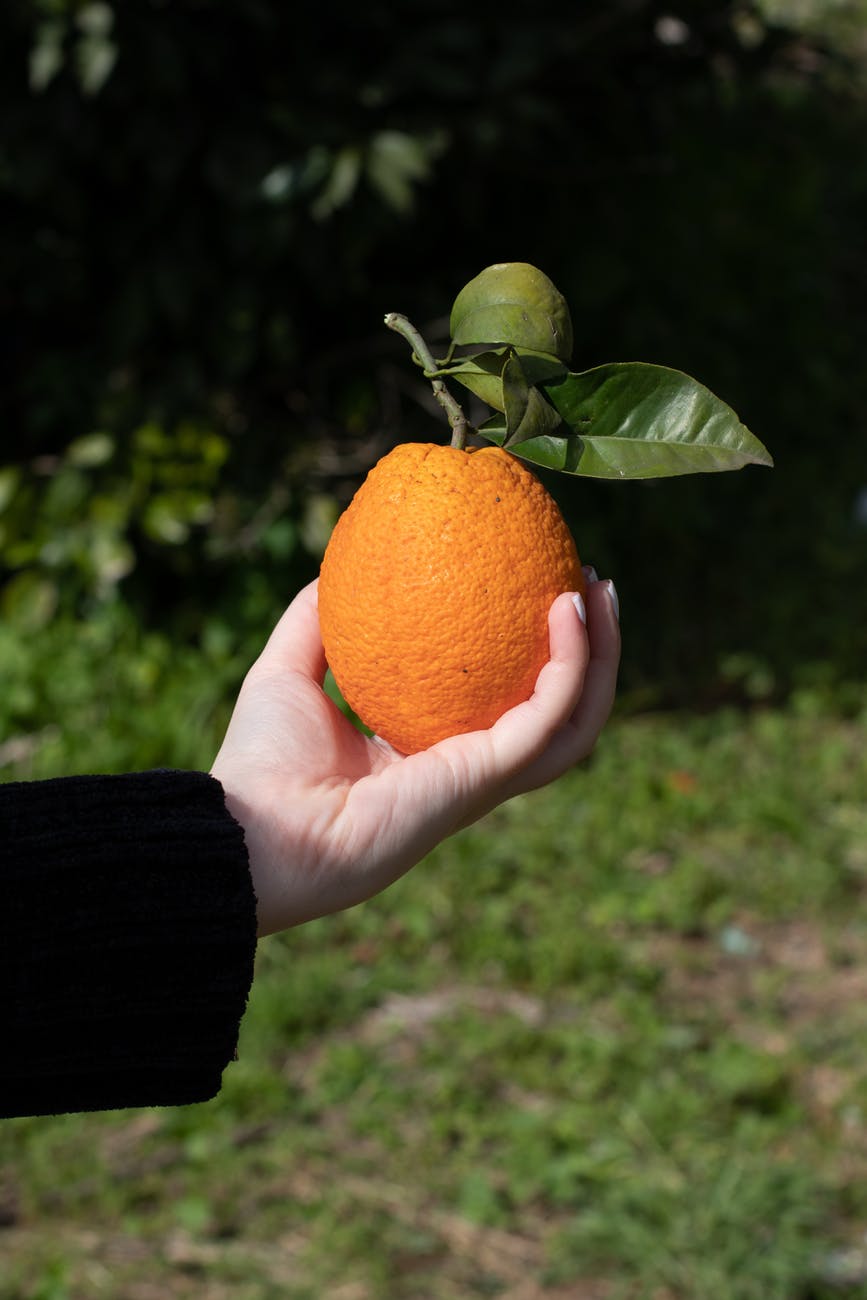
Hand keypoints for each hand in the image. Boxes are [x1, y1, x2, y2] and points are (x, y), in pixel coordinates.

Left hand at [211, 574, 620, 935]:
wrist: (250, 831)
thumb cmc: (261, 764)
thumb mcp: (287, 671)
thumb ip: (312, 623)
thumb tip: (335, 568)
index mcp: (428, 751)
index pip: (501, 702)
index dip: (530, 651)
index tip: (539, 587)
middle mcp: (466, 768)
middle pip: (555, 713)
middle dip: (588, 653)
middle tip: (592, 586)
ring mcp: (483, 779)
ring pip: (575, 723)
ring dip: (601, 660)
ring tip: (604, 595)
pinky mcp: (486, 779)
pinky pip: (548, 717)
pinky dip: (571, 666)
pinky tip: (567, 609)